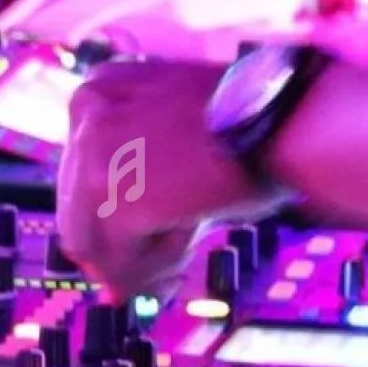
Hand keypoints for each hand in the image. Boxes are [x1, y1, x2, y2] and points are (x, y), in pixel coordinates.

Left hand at [57, 59, 275, 301]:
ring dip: (141, 263)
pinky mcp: (119, 200)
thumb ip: (142, 170)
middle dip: (118, 254)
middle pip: (77, 216)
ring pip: (95, 246)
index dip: (107, 224)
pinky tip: (190, 246)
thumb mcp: (181, 124)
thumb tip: (117, 251)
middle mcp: (86, 115)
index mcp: (98, 88)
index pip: (79, 176)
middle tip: (160, 278)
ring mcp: (96, 157)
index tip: (136, 250)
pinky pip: (124, 262)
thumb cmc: (255, 123)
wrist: (290, 119)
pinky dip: (159, 266)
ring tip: (181, 259)